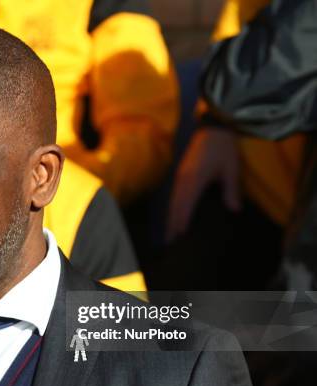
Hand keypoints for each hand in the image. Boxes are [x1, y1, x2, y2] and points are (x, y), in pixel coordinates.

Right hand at [166, 127, 241, 241]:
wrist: (213, 126)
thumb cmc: (223, 147)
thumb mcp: (231, 168)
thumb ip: (231, 189)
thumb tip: (234, 210)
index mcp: (194, 179)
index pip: (186, 205)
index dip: (182, 221)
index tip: (179, 237)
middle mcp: (183, 179)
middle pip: (175, 205)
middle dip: (172, 224)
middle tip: (169, 242)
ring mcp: (180, 175)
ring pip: (172, 201)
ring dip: (170, 217)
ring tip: (168, 233)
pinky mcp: (180, 172)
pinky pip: (174, 194)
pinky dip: (172, 207)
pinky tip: (173, 214)